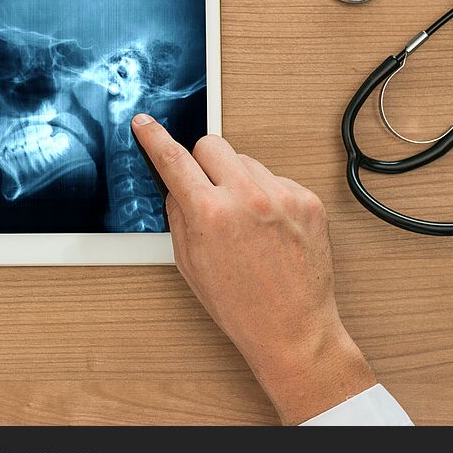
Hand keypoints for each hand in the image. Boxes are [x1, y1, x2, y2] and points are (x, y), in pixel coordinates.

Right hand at [131, 114, 375, 423]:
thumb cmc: (240, 305)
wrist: (293, 329)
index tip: (145, 123)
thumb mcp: (189, 264)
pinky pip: (275, 179)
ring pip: (245, 161)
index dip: (153, 138)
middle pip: (211, 144)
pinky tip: (267, 227)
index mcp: (210, 215)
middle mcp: (247, 198)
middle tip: (204, 189)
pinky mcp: (307, 200)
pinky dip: (266, 194)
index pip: (173, 159)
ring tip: (243, 220)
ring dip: (236, 180)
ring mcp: (282, 196)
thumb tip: (175, 185)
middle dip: (201, 162)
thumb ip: (178, 216)